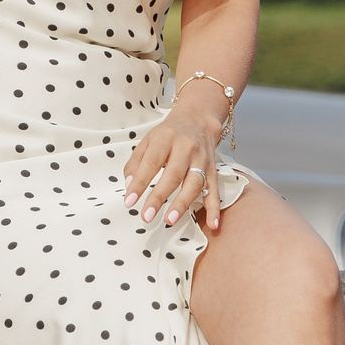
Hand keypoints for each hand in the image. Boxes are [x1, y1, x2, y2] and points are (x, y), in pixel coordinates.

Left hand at [122, 90, 226, 231]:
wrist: (198, 120)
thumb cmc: (168, 134)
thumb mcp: (147, 140)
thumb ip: (136, 162)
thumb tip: (129, 186)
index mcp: (165, 138)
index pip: (151, 162)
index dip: (139, 182)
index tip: (129, 201)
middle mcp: (186, 148)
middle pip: (173, 175)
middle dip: (159, 197)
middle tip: (147, 216)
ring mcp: (202, 160)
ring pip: (194, 184)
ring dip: (182, 204)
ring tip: (170, 220)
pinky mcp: (213, 170)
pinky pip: (215, 190)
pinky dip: (214, 208)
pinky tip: (213, 224)